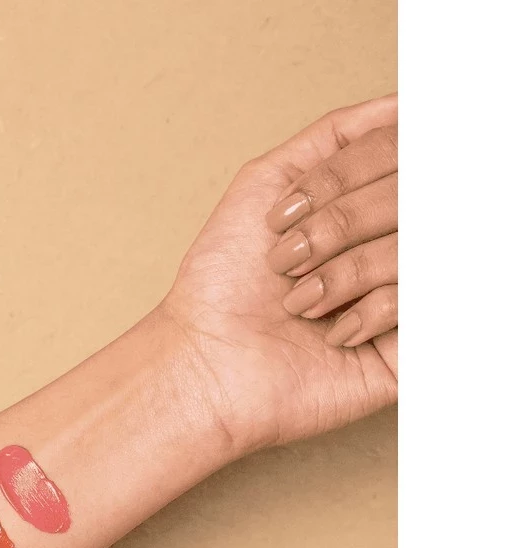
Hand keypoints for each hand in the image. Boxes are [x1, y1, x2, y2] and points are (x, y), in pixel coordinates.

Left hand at [162, 94, 397, 452]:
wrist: (205, 364)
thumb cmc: (224, 285)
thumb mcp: (267, 184)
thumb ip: (337, 136)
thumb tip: (406, 103)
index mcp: (371, 206)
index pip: (401, 150)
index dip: (344, 175)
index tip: (286, 216)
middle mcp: (397, 244)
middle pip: (415, 192)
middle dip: (338, 225)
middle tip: (286, 262)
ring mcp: (410, 296)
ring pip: (419, 246)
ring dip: (343, 272)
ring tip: (299, 303)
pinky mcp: (415, 350)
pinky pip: (422, 302)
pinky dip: (366, 312)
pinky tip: (331, 334)